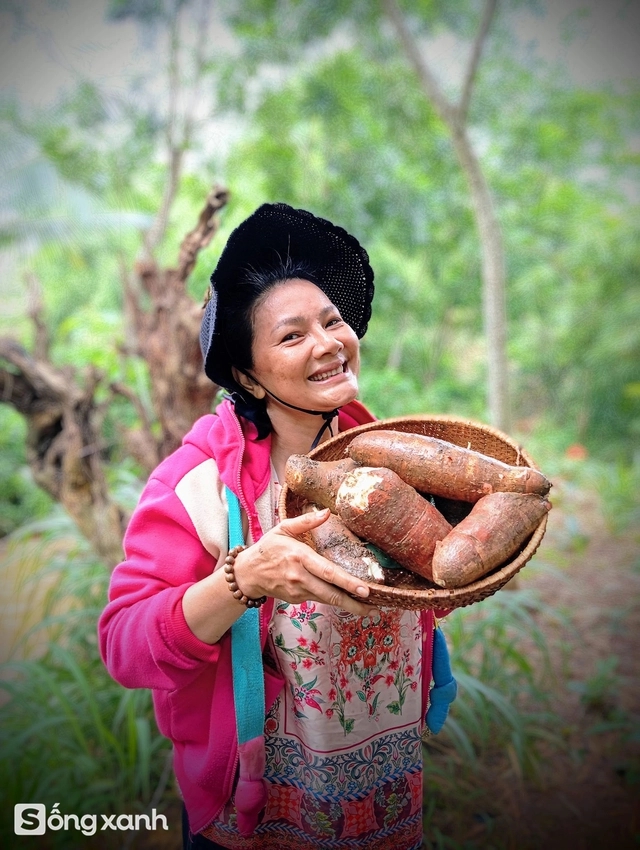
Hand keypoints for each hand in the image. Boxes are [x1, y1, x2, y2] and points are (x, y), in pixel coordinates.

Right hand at [233, 509, 378, 617]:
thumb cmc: (268, 548)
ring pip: (327, 600)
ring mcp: (298, 591)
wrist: (248, 573)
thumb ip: (306, 521)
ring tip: (367, 608)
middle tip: (374, 608)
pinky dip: (333, 600)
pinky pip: (318, 598)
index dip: (347, 582)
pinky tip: (347, 600)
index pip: (327, 572)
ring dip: (347, 605)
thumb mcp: (283, 528)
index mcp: (299, 557)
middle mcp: (300, 577)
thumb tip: (327, 511)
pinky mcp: (297, 599)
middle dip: (354, 603)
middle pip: (331, 594)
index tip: (365, 590)